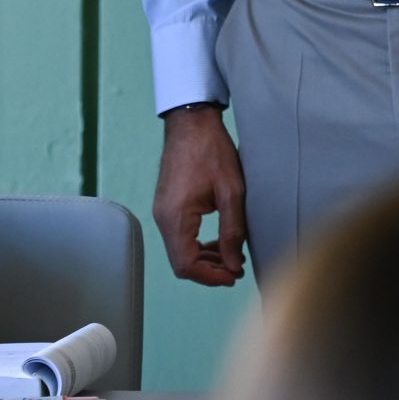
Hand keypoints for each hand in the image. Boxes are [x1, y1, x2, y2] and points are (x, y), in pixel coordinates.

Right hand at [155, 105, 248, 286]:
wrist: (192, 123)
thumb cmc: (212, 151)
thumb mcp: (231, 192)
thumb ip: (232, 231)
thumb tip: (233, 265)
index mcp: (176, 218)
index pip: (186, 265)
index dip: (211, 277)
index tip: (233, 276)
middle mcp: (163, 219)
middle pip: (181, 262)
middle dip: (209, 270)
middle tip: (236, 269)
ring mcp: (162, 212)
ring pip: (180, 251)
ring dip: (204, 258)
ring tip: (231, 256)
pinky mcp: (166, 206)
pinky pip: (179, 236)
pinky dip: (197, 244)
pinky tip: (217, 239)